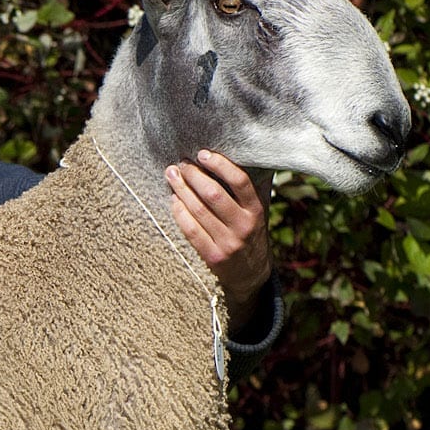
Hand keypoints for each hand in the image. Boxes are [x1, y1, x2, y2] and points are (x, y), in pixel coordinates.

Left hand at [166, 149, 272, 324]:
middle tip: (181, 163)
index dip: (220, 165)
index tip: (202, 154)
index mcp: (256, 210)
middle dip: (194, 175)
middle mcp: (244, 226)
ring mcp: (228, 243)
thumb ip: (249, 189)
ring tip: (171, 175)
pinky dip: (179, 212)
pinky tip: (173, 200)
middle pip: (214, 194)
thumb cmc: (250, 234)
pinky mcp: (213, 257)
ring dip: (181, 190)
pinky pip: (191, 231)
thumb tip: (240, 155)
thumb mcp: (258, 212)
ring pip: (199, 211)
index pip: (240, 181)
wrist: (251, 275)